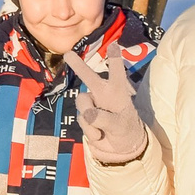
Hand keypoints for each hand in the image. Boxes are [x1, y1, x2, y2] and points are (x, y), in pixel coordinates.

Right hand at [59, 43, 146, 164]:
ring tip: (102, 130)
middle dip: (79, 66)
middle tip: (68, 54)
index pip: (117, 72)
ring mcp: (92, 105)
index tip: (113, 45)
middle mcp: (103, 94)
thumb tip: (88, 114)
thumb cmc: (126, 130)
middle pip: (89, 77)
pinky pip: (81, 119)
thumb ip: (104, 118)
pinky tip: (99, 135)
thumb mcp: (120, 125)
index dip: (114, 59)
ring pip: (82, 103)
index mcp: (117, 91)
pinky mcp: (84, 117)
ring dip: (90, 118)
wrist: (120, 149)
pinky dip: (90, 130)